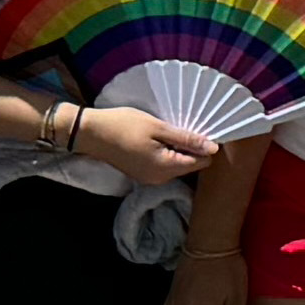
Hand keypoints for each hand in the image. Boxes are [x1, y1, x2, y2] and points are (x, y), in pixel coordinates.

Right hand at [75, 103, 217, 186]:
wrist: (90, 133)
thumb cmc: (124, 125)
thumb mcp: (158, 128)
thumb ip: (187, 139)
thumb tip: (214, 149)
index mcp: (166, 168)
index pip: (202, 163)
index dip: (205, 146)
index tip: (200, 129)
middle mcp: (160, 179)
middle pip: (190, 166)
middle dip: (191, 148)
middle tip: (182, 126)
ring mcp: (150, 178)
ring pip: (177, 165)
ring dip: (178, 149)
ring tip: (168, 131)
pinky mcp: (142, 174)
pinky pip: (164, 165)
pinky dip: (166, 153)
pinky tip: (157, 138)